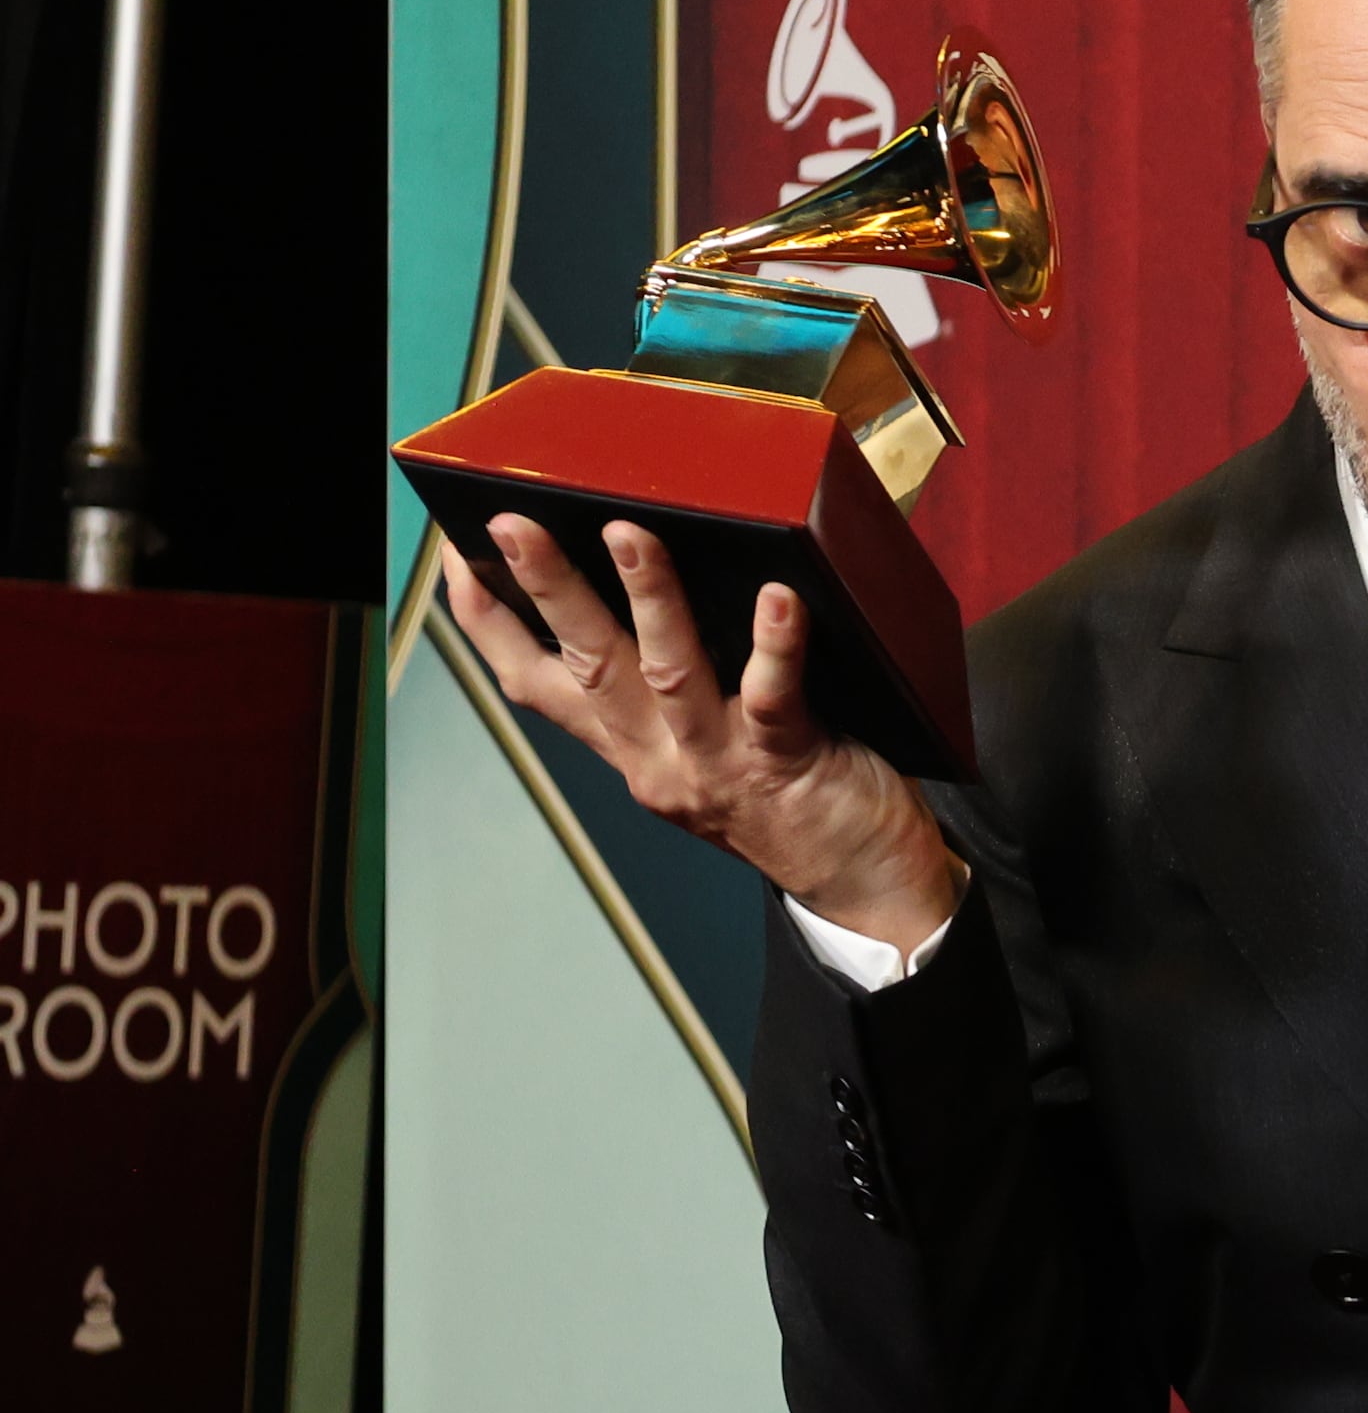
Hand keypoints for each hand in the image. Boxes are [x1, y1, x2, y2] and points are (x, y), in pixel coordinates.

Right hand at [438, 516, 964, 948]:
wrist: (866, 886)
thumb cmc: (793, 801)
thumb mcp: (703, 754)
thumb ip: (669, 695)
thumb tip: (642, 595)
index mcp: (631, 750)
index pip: (538, 685)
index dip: (491, 625)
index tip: (456, 560)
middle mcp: (659, 758)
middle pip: (588, 665)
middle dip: (545, 592)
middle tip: (513, 525)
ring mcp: (719, 762)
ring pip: (667, 673)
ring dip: (647, 599)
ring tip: (627, 535)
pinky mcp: (786, 762)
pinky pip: (772, 698)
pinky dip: (772, 646)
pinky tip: (778, 599)